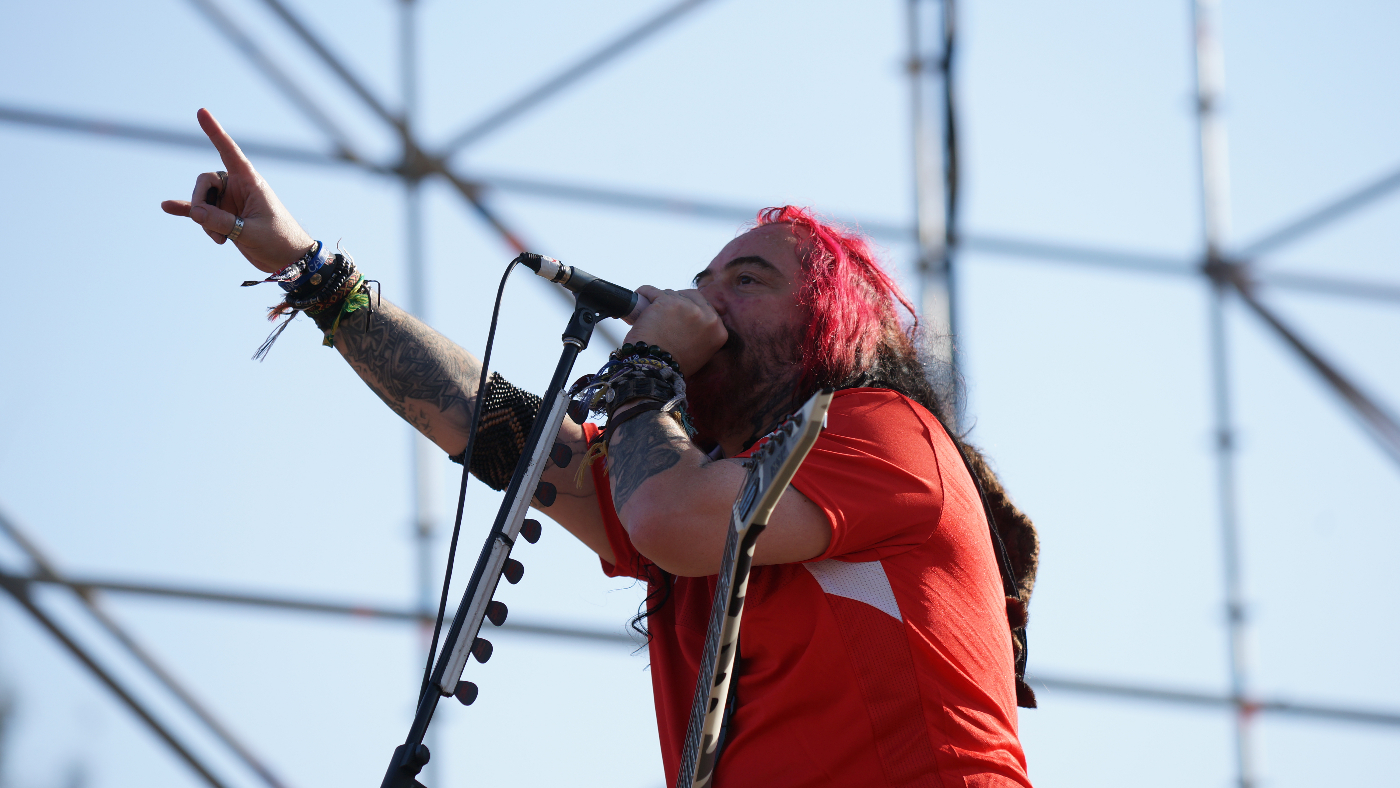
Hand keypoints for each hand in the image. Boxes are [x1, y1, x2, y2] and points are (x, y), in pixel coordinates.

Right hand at [160, 108, 315, 272]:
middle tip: (205, 221)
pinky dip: (186, 210)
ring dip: (203, 220)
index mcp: (251, 181)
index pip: (229, 151)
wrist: (289, 261)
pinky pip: (200, 211)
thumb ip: (222, 222)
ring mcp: (230, 202)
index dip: (215, 132)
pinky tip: (167, 207)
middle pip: (205, 180)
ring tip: (220, 239)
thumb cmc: (279, 241)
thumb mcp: (251, 231)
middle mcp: (238, 187)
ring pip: (202, 200)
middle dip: (200, 200)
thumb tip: (194, 212)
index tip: (201, 111)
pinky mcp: (224, 218)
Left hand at [624, 286, 727, 374]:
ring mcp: (687, 307)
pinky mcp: (666, 301)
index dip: (693, 310)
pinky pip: (652, 291)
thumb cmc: (673, 366)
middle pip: (692, 296)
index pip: (708, 309)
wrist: (655, 370)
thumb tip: (691, 322)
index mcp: (719, 331)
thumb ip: (701, 335)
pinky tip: (640, 296)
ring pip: (672, 293)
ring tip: (651, 309)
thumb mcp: (700, 353)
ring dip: (661, 300)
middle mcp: (707, 317)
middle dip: (679, 300)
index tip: (682, 313)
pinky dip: (644, 293)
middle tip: (667, 310)